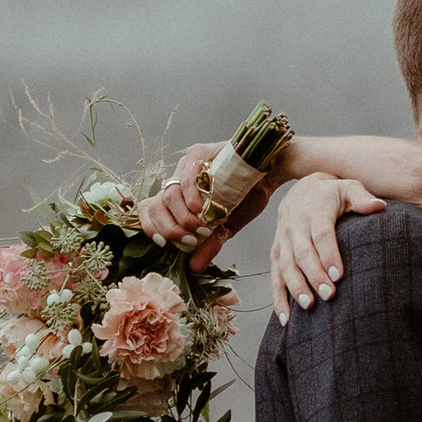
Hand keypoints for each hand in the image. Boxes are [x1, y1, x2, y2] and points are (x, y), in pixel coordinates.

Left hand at [142, 142, 277, 273]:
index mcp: (180, 195)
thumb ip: (208, 245)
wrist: (271, 174)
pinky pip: (185, 179)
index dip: (151, 227)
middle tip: (190, 240)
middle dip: (169, 228)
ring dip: (184, 218)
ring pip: (168, 195)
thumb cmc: (248, 195)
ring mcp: (187, 164)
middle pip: (154, 204)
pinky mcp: (198, 153)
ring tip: (204, 228)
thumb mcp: (226, 227)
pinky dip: (192, 200)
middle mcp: (179, 178)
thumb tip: (194, 268)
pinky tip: (204, 211)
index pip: (150, 209)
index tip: (164, 243)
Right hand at [269, 174, 385, 323]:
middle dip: (314, 275)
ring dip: (295, 287)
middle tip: (328, 295)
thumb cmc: (332, 194)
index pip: (321, 233)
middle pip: (302, 253)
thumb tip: (379, 206)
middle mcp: (295, 225)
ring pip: (285, 266)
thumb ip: (362, 197)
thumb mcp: (348, 187)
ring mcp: (283, 240)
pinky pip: (274, 277)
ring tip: (309, 307)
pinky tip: (286, 319)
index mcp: (314, 210)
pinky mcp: (276, 253)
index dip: (328, 254)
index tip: (338, 275)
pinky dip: (278, 298)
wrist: (302, 189)